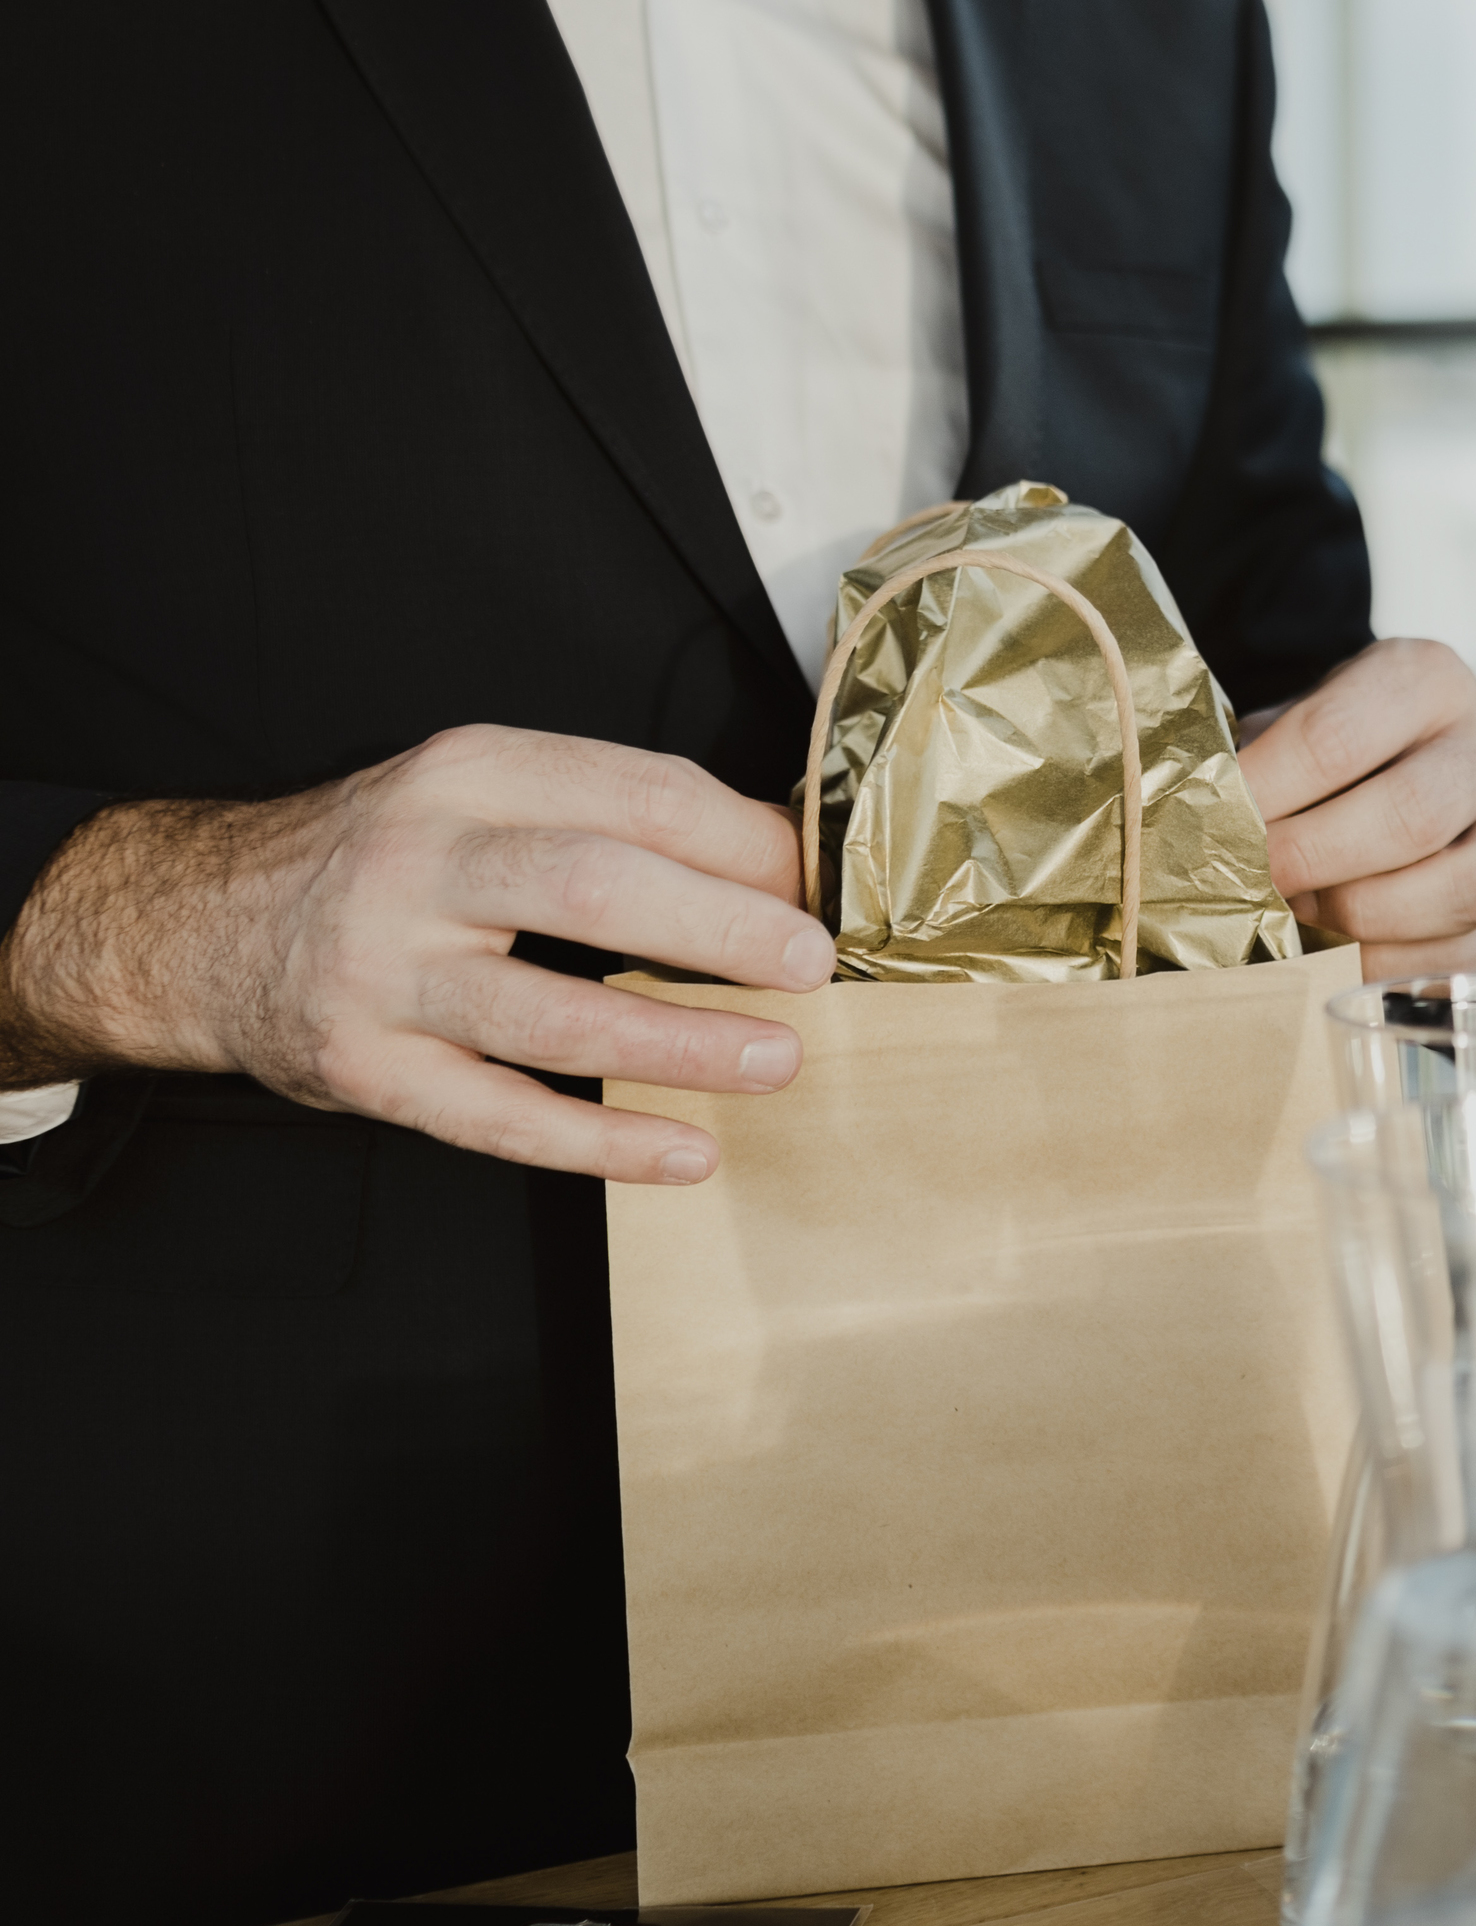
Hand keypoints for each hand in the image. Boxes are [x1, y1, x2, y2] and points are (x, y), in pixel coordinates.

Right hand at [0, 726, 832, 1182]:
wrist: (207, 923)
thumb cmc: (390, 859)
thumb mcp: (486, 795)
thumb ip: (612, 815)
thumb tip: (781, 864)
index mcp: (473, 774)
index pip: (636, 793)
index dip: (745, 843)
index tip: (819, 886)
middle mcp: (421, 863)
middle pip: (595, 888)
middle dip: (722, 930)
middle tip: (811, 966)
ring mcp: (384, 973)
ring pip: (553, 1017)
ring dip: (681, 1046)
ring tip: (777, 1060)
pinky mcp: (365, 1070)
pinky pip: (499, 1118)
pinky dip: (602, 1143)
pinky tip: (686, 1152)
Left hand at [1241, 639, 1475, 974]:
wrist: (1440, 766)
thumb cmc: (1346, 752)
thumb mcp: (1303, 722)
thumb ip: (1255, 762)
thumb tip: (1188, 827)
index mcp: (1425, 677)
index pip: (1336, 736)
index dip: (1266, 792)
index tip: (1213, 827)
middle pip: (1410, 815)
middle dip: (1315, 861)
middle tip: (1254, 884)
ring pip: (1462, 888)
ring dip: (1365, 920)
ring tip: (1306, 919)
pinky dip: (1400, 966)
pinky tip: (1346, 958)